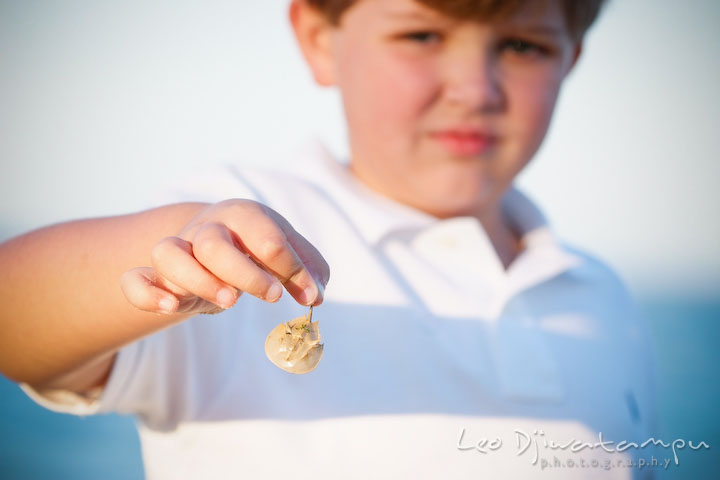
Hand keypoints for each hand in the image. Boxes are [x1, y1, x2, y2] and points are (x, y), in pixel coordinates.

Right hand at [120, 199, 328, 314]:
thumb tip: (314, 297)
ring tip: (228, 302)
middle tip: (272, 296)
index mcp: (244, 215)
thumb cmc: (257, 245)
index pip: (265, 235)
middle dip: (243, 273)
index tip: (309, 294)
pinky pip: (134, 279)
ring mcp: (179, 250)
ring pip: (168, 253)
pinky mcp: (159, 277)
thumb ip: (308, 270)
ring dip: (196, 280)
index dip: (292, 268)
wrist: (215, 240)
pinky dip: (147, 293)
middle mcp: (207, 228)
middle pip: (213, 243)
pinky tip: (171, 309)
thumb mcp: (288, 251)